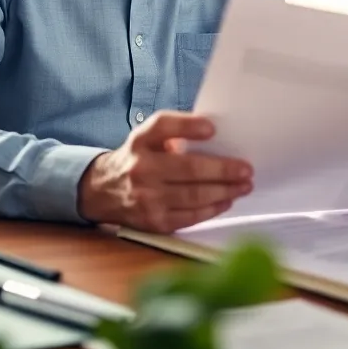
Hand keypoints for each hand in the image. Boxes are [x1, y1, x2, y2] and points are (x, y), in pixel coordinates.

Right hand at [77, 111, 252, 232]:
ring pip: (193, 196)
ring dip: (224, 192)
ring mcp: (146, 198)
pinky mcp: (153, 221)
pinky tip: (226, 201)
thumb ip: (174, 132)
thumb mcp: (147, 137)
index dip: (188, 127)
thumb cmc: (137, 158)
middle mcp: (141, 168)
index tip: (212, 129)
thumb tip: (214, 134)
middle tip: (246, 169)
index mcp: (141, 141)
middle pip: (188, 168)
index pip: (163, 127)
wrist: (102, 191)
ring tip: (244, 186)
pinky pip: (189, 217)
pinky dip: (211, 209)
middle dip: (222, 170)